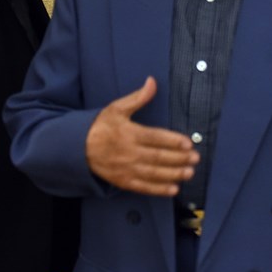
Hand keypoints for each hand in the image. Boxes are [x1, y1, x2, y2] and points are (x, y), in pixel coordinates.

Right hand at [85, 76, 198, 195]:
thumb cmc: (100, 126)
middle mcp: (128, 152)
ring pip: (153, 173)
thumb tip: (152, 81)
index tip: (188, 143)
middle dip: (178, 159)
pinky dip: (158, 190)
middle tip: (195, 159)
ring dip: (173, 174)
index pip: (155, 138)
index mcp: (128, 133)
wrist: (76, 148)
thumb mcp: (116, 108)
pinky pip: (143, 187)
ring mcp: (125, 169)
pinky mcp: (122, 181)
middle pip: (157, 157)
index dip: (173, 141)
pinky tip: (173, 189)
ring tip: (189, 173)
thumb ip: (138, 97)